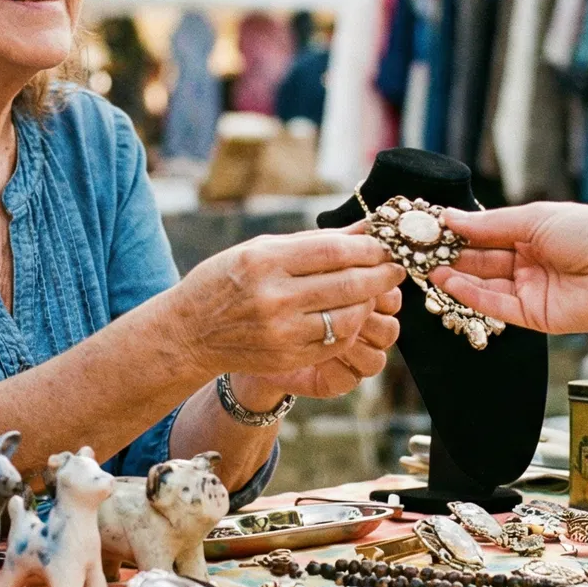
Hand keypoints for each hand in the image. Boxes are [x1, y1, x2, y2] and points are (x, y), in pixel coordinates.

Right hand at [172, 230, 405, 378]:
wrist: (191, 332)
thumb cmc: (226, 281)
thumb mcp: (261, 249)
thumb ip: (313, 242)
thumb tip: (363, 228)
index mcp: (266, 261)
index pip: (334, 250)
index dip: (368, 247)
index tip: (385, 244)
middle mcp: (275, 297)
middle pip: (348, 283)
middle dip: (381, 274)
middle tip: (396, 267)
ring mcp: (282, 331)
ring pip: (348, 315)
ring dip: (370, 301)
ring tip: (376, 290)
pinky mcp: (289, 358)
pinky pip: (335, 341)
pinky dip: (352, 325)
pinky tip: (353, 313)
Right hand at [428, 202, 587, 334]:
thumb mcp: (535, 218)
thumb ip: (490, 224)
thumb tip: (450, 216)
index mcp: (533, 233)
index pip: (487, 233)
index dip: (458, 232)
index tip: (428, 228)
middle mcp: (530, 262)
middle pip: (482, 260)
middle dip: (451, 256)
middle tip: (419, 251)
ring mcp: (531, 290)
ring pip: (486, 285)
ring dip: (456, 277)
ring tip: (427, 268)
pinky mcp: (534, 316)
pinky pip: (497, 306)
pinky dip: (473, 296)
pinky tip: (451, 283)